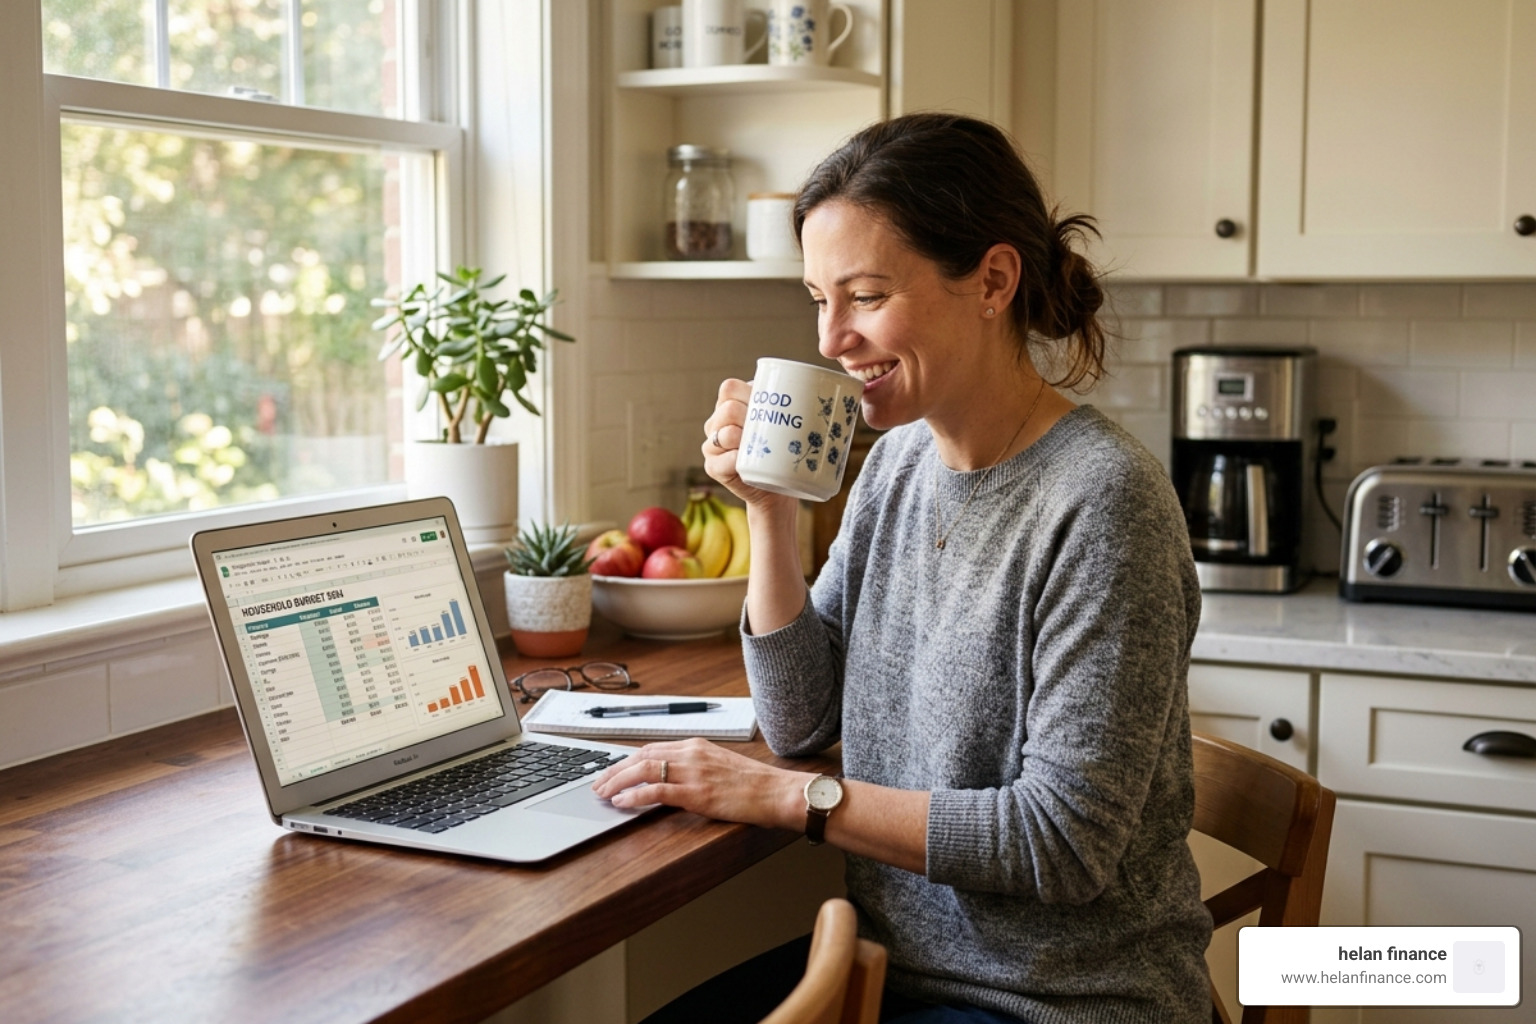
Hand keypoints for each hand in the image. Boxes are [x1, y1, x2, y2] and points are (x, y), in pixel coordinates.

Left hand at [590, 737, 807, 828]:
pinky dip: (634, 796)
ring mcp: (693, 772)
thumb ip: (695, 769)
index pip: (651, 748)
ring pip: (643, 770)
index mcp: (696, 746)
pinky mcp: (696, 793)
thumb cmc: (754, 785)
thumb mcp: (720, 767)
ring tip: (603, 793)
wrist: (777, 792)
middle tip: (598, 783)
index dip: (627, 760)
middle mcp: (691, 754)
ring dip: (618, 782)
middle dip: (615, 770)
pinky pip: (656, 791)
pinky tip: (622, 802)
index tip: (612, 770)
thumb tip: (671, 780)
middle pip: (641, 756)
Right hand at [702, 379, 796, 512]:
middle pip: (728, 409)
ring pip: (722, 433)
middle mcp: (717, 424)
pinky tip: (743, 460)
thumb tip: (827, 389)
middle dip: (748, 416)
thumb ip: (794, 405)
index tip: (769, 405)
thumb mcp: (788, 424)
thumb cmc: (785, 451)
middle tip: (769, 429)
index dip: (747, 392)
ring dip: (740, 437)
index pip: (730, 388)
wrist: (780, 488)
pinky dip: (733, 460)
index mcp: (731, 406)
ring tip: (758, 445)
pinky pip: (719, 461)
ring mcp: (712, 446)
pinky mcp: (713, 468)